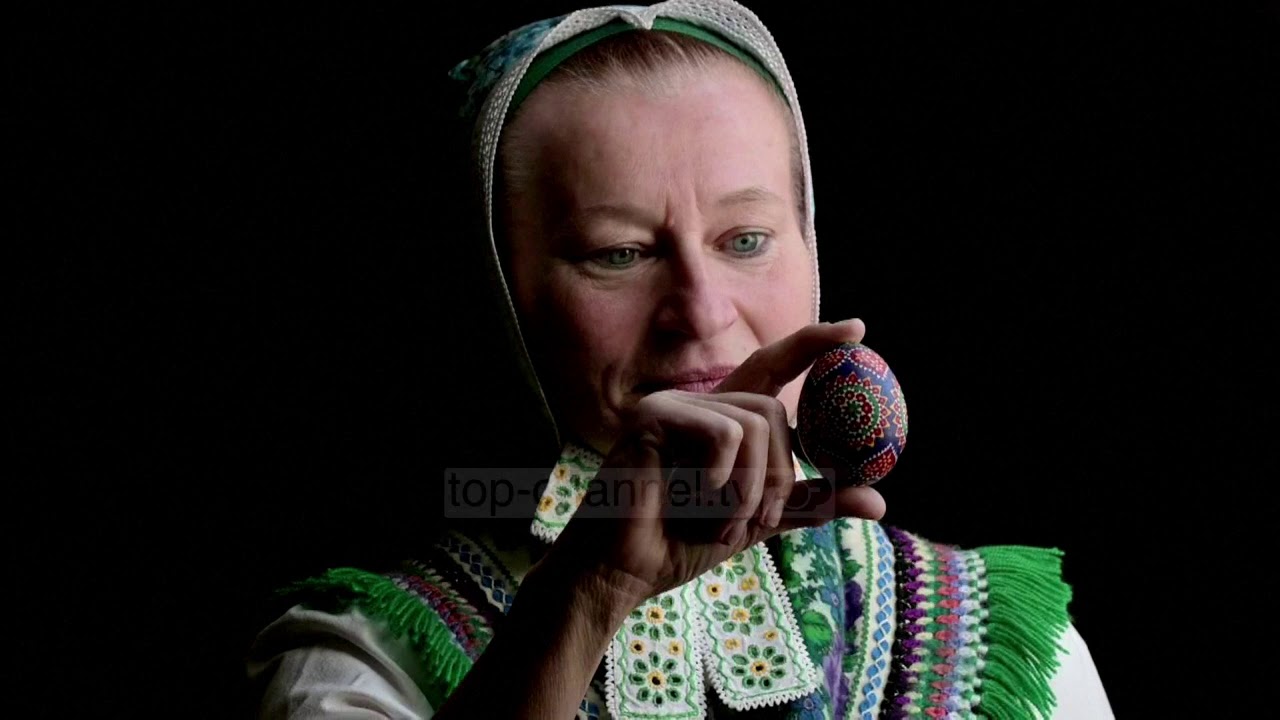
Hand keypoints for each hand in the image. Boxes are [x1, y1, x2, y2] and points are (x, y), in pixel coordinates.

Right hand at [544, 319, 885, 609]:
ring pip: (752, 426)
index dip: (815, 344)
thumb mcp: (759, 520)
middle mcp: (700, 403)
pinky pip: (723, 434)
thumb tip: (878, 503)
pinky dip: (723, 479)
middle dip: (779, 476)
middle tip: (761, 522)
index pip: (774, 366)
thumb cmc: (681, 541)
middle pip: (773, 411)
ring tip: (722, 525)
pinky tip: (695, 502)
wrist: (624, 569)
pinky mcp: (654, 416)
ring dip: (751, 491)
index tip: (858, 330)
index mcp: (724, 419)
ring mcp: (674, 404)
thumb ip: (810, 504)